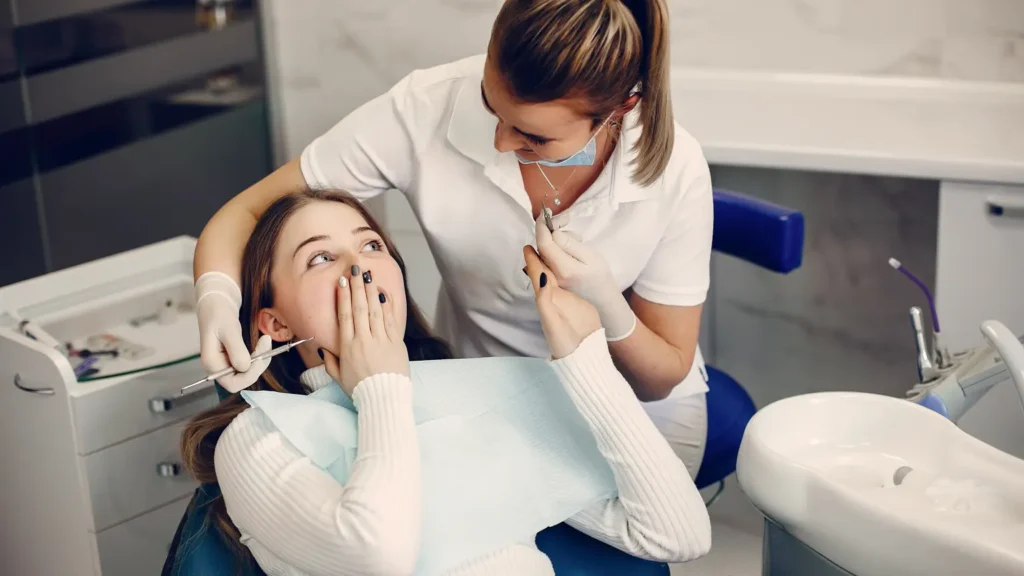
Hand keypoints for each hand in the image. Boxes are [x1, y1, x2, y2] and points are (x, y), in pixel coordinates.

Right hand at [196, 272, 270, 391]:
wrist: (218, 299)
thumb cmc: (219, 311)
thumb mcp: (229, 328)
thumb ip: (236, 349)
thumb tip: (244, 367)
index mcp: (211, 363)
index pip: (232, 384)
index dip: (249, 375)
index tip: (260, 355)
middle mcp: (217, 367)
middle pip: (241, 380)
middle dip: (257, 366)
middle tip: (266, 344)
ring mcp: (224, 362)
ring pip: (247, 372)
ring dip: (260, 360)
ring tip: (265, 341)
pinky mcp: (232, 357)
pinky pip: (248, 364)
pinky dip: (258, 356)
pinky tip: (261, 343)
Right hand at [322, 265, 408, 396]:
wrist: (385, 399)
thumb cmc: (361, 390)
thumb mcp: (339, 378)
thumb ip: (330, 362)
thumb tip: (322, 349)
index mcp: (348, 347)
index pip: (345, 316)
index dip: (343, 297)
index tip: (342, 281)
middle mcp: (364, 340)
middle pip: (360, 308)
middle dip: (357, 286)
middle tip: (356, 269)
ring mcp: (382, 340)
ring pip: (376, 310)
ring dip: (371, 291)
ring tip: (369, 275)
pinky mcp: (396, 343)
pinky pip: (391, 320)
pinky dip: (387, 305)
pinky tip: (383, 293)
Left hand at [524, 246, 600, 358]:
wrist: (585, 351)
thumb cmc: (563, 340)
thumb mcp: (551, 320)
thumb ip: (545, 300)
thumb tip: (542, 275)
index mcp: (545, 300)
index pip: (537, 277)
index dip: (533, 262)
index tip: (528, 246)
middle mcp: (554, 296)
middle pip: (545, 273)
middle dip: (541, 258)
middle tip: (538, 240)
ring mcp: (566, 298)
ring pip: (557, 276)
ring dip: (552, 263)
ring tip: (550, 247)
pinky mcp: (579, 300)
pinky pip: (570, 282)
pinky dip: (566, 271)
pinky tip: (567, 264)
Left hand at [534, 217, 636, 340]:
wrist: (603, 301)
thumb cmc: (601, 278)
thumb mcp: (590, 257)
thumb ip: (570, 245)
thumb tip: (553, 235)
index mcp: (563, 269)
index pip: (544, 244)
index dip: (542, 228)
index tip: (544, 215)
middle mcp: (552, 275)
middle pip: (541, 248)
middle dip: (548, 232)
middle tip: (564, 222)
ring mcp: (550, 279)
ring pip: (543, 253)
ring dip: (552, 240)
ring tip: (572, 238)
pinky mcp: (551, 280)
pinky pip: (547, 260)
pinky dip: (553, 249)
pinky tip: (566, 247)